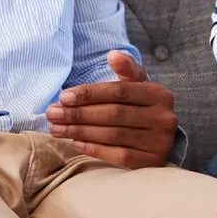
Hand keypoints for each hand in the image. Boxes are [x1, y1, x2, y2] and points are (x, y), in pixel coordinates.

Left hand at [46, 51, 176, 168]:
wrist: (160, 135)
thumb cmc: (141, 104)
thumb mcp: (137, 83)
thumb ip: (125, 67)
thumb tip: (113, 55)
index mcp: (159, 94)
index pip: (118, 92)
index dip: (89, 94)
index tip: (63, 97)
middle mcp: (163, 118)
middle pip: (114, 114)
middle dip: (79, 114)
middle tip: (53, 114)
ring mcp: (159, 142)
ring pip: (114, 135)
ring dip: (81, 132)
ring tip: (57, 129)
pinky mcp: (151, 162)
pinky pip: (119, 156)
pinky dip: (95, 149)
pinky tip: (76, 144)